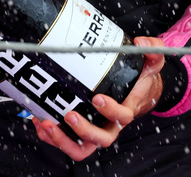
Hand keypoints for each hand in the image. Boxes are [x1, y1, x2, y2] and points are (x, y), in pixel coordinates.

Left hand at [31, 36, 166, 160]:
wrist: (137, 93)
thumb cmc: (141, 79)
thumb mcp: (151, 62)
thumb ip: (151, 50)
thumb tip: (140, 42)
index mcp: (127, 111)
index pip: (122, 117)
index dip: (111, 111)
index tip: (97, 98)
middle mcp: (111, 126)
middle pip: (101, 139)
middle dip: (83, 130)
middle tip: (69, 115)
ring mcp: (95, 131)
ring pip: (81, 148)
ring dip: (63, 140)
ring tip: (46, 124)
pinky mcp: (81, 132)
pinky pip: (67, 142)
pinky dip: (51, 136)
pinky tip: (39, 120)